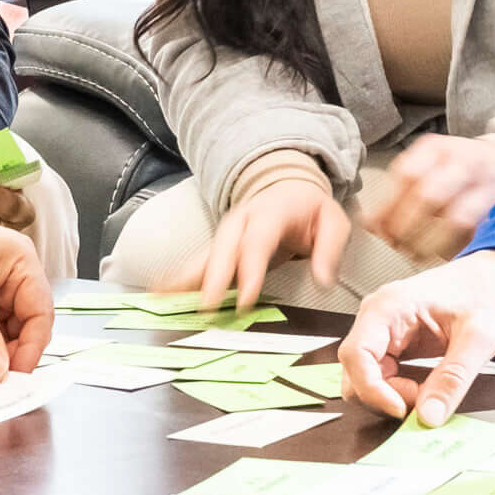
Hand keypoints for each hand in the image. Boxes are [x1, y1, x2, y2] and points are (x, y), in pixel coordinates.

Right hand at [166, 168, 347, 308]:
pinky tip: (160, 293)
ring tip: (164, 298)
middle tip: (205, 307)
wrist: (289, 187)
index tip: (243, 301)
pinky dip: (179, 277)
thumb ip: (330, 250)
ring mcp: (227, 232)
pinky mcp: (220, 245)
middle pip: (224, 249)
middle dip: (212, 278)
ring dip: (185, 278)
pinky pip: (198, 262)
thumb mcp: (334, 222)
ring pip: (205, 255)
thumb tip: (323, 280)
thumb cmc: (312, 210)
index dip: (249, 271)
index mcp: (271, 213)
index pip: (258, 242)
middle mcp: (243, 220)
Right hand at [342, 250, 494, 426]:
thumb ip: (454, 378)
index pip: (356, 354)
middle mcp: (377, 316)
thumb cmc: (485, 292)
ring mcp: (382, 330)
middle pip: (356, 370)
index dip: (372, 389)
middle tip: (424, 401)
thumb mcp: (479, 338)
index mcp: (390, 305)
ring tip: (429, 392)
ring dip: (392, 394)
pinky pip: (381, 375)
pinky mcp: (392, 342)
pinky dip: (398, 389)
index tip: (401, 409)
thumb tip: (430, 415)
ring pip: (365, 376)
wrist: (493, 279)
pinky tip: (424, 387)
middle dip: (385, 395)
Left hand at [353, 130, 494, 265]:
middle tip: (395, 244)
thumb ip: (399, 192)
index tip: (377, 229)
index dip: (388, 206)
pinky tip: (441, 254)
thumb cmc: (456, 171)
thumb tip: (370, 225)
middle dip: (406, 227)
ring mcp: (488, 183)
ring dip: (429, 243)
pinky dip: (455, 248)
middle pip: (429, 195)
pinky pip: (477, 233)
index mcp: (438, 148)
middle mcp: (465, 161)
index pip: (407, 174)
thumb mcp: (427, 166)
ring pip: (457, 218)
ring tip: (415, 254)